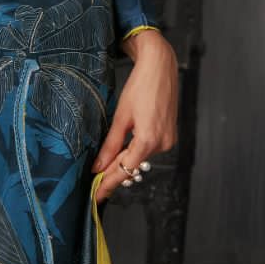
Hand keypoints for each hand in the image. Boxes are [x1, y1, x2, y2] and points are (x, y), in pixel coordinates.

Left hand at [90, 30, 177, 203]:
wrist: (160, 67)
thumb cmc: (140, 86)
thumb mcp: (121, 116)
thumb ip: (110, 144)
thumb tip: (98, 167)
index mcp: (148, 140)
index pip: (125, 170)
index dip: (108, 184)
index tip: (96, 196)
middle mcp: (162, 144)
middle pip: (133, 166)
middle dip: (114, 175)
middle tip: (95, 186)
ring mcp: (168, 141)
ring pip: (140, 158)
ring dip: (124, 162)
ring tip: (104, 169)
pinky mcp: (169, 135)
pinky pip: (148, 150)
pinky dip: (134, 152)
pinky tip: (122, 153)